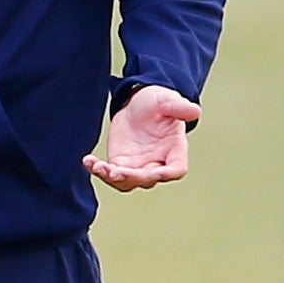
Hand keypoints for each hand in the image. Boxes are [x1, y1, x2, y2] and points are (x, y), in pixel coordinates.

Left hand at [86, 84, 200, 189]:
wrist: (138, 103)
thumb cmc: (158, 102)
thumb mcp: (167, 100)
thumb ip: (179, 107)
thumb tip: (195, 111)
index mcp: (175, 151)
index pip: (175, 170)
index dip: (166, 174)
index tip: (154, 173)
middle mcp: (157, 163)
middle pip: (147, 179)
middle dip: (132, 177)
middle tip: (116, 171)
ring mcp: (138, 167)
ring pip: (126, 181)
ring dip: (112, 178)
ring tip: (98, 167)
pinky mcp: (120, 164)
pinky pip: (109, 173)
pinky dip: (98, 170)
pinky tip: (88, 161)